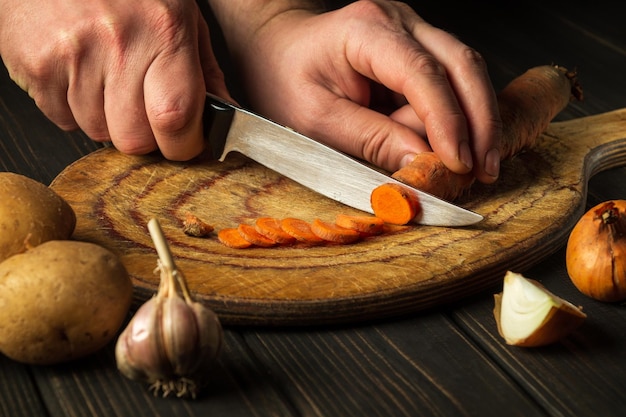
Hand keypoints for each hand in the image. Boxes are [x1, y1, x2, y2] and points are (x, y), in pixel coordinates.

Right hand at [0, 0, 229, 159]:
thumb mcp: (181, 15)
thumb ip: (206, 71)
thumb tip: (225, 114)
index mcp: (164, 32)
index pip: (176, 118)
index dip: (183, 145)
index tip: (185, 144)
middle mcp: (119, 44)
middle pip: (134, 140)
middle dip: (144, 138)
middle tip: (144, 111)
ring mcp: (74, 55)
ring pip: (97, 133)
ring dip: (107, 120)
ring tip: (107, 80)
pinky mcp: (38, 64)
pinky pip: (62, 119)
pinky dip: (73, 109)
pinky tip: (80, 75)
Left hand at [224, 0, 501, 182]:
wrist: (276, 49)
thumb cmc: (285, 79)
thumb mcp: (315, 118)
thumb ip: (369, 138)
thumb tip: (421, 160)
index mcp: (366, 30)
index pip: (422, 73)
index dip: (447, 121)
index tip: (458, 163)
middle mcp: (398, 22)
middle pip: (461, 64)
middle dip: (479, 120)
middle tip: (484, 168)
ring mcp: (412, 32)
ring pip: (465, 72)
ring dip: (475, 120)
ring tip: (474, 166)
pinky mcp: (417, 50)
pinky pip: (451, 82)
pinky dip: (460, 116)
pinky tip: (462, 146)